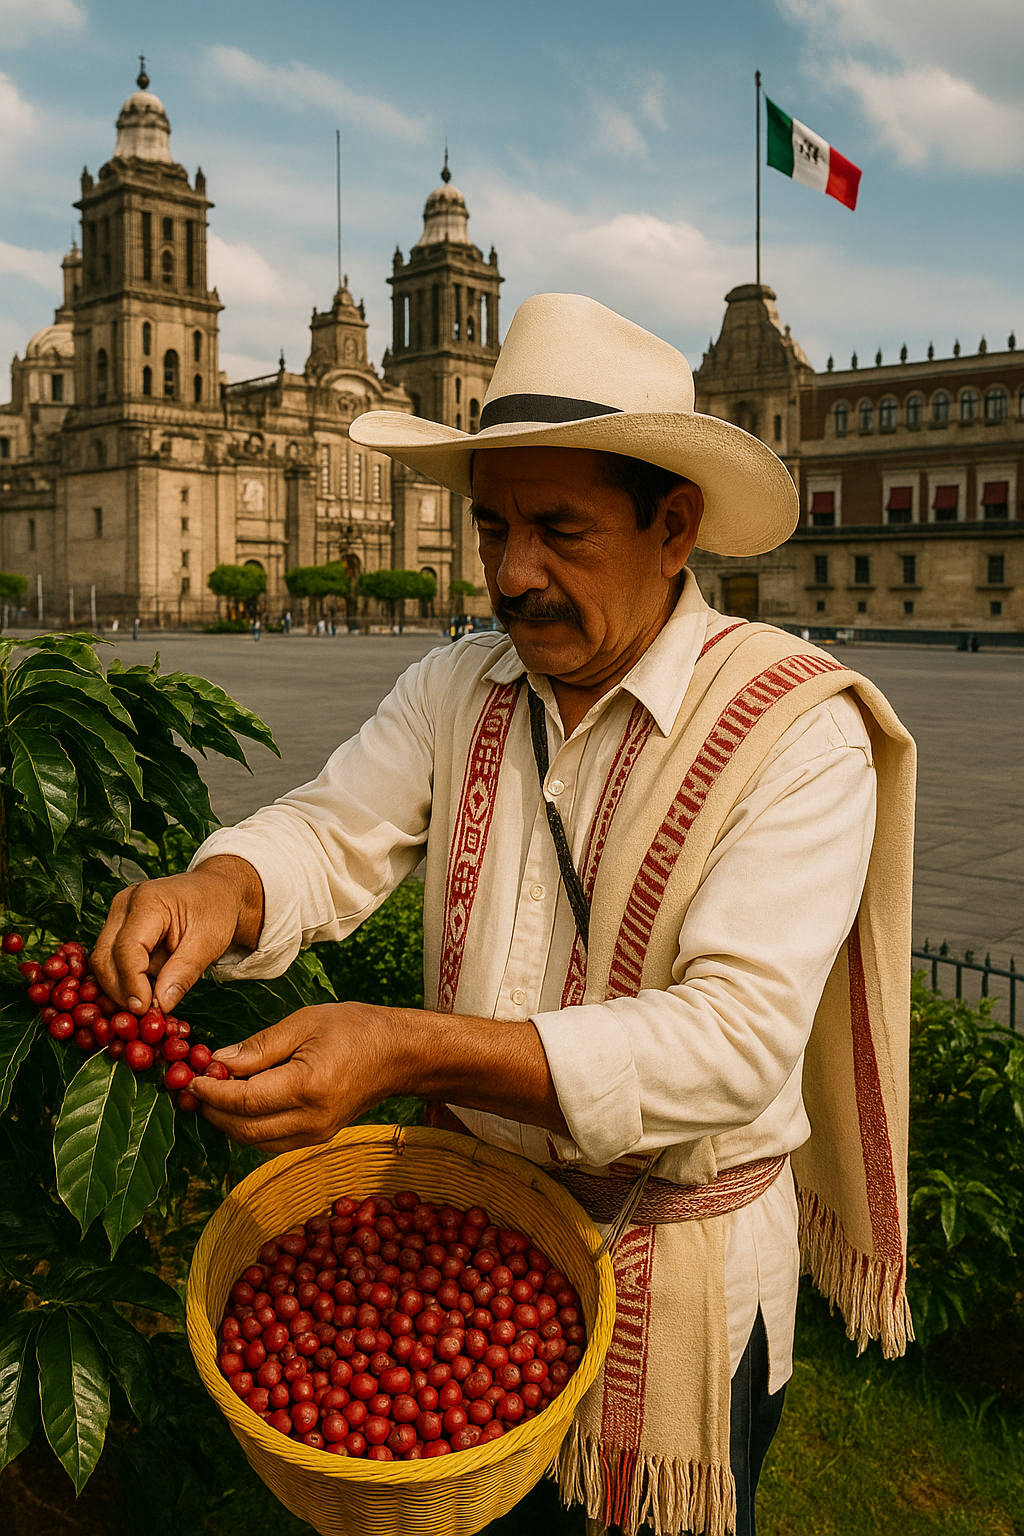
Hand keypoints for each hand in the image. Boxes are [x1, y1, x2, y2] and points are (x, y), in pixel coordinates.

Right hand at [91, 856, 264, 1014]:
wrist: (215, 891)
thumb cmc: (215, 910)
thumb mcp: (209, 942)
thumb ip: (184, 973)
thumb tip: (160, 1006)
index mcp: (148, 901)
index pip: (127, 950)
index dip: (132, 984)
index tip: (145, 1009)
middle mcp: (124, 904)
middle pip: (105, 957)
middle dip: (120, 991)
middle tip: (143, 1016)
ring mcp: (116, 914)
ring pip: (102, 961)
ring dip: (121, 987)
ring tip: (148, 1004)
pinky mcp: (116, 927)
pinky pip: (109, 959)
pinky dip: (123, 980)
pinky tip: (143, 992)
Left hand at [190, 1001, 569, 1154]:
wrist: (401, 1055)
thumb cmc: (356, 1028)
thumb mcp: (305, 1022)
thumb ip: (260, 1045)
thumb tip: (217, 1061)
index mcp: (307, 1086)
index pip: (243, 1099)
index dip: (210, 1092)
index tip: (190, 1077)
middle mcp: (310, 1119)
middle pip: (243, 1128)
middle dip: (211, 1110)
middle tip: (191, 1087)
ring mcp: (315, 1134)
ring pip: (253, 1141)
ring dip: (226, 1122)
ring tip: (209, 1095)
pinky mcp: (317, 1138)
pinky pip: (270, 1142)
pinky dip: (247, 1127)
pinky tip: (238, 1104)